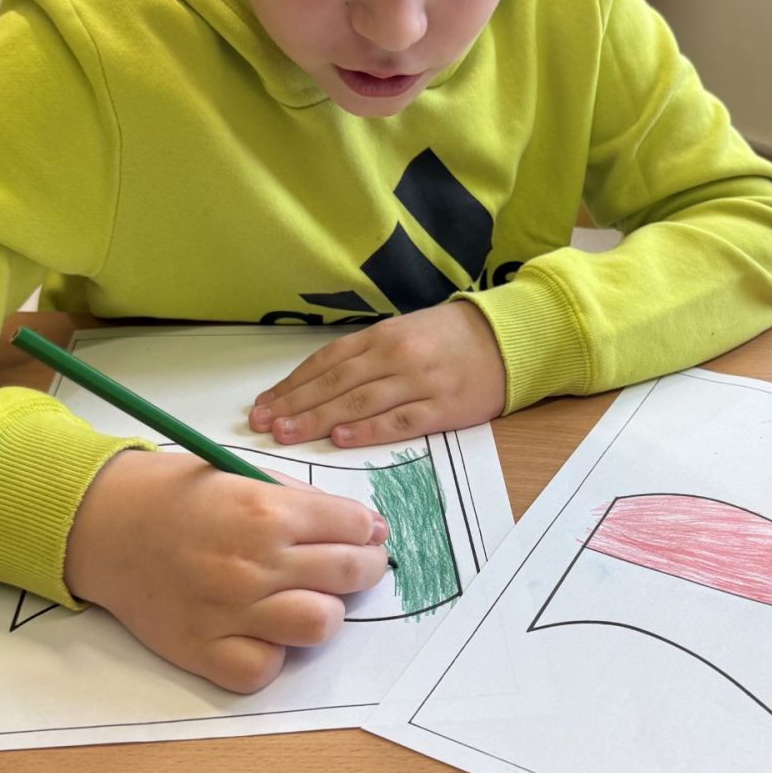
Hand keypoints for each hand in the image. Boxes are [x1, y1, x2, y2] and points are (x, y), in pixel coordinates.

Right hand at [64, 449, 389, 691]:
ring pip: (321, 624)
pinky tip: (263, 628)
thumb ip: (299, 500)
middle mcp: (253, 564)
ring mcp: (230, 612)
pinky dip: (273, 651)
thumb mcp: (240, 473)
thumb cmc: (173, 494)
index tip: (366, 532)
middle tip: (355, 562)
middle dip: (364, 564)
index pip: (353, 526)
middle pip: (350, 573)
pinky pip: (268, 667)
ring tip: (307, 595)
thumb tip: (360, 525)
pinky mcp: (205, 651)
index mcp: (265, 511)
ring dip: (323, 608)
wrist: (101, 525)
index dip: (367, 528)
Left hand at [248, 301, 505, 446]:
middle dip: (295, 405)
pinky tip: (342, 439)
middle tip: (263, 424)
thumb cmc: (450, 338)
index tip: (264, 405)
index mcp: (382, 336)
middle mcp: (395, 356)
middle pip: (335, 383)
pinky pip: (400, 420)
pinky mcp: (443, 407)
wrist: (508, 339)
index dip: (292, 385)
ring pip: (360, 402)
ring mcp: (419, 382)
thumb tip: (317, 383)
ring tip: (288, 434)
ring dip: (320, 419)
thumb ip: (365, 356)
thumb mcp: (404, 333)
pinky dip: (369, 430)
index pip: (326, 362)